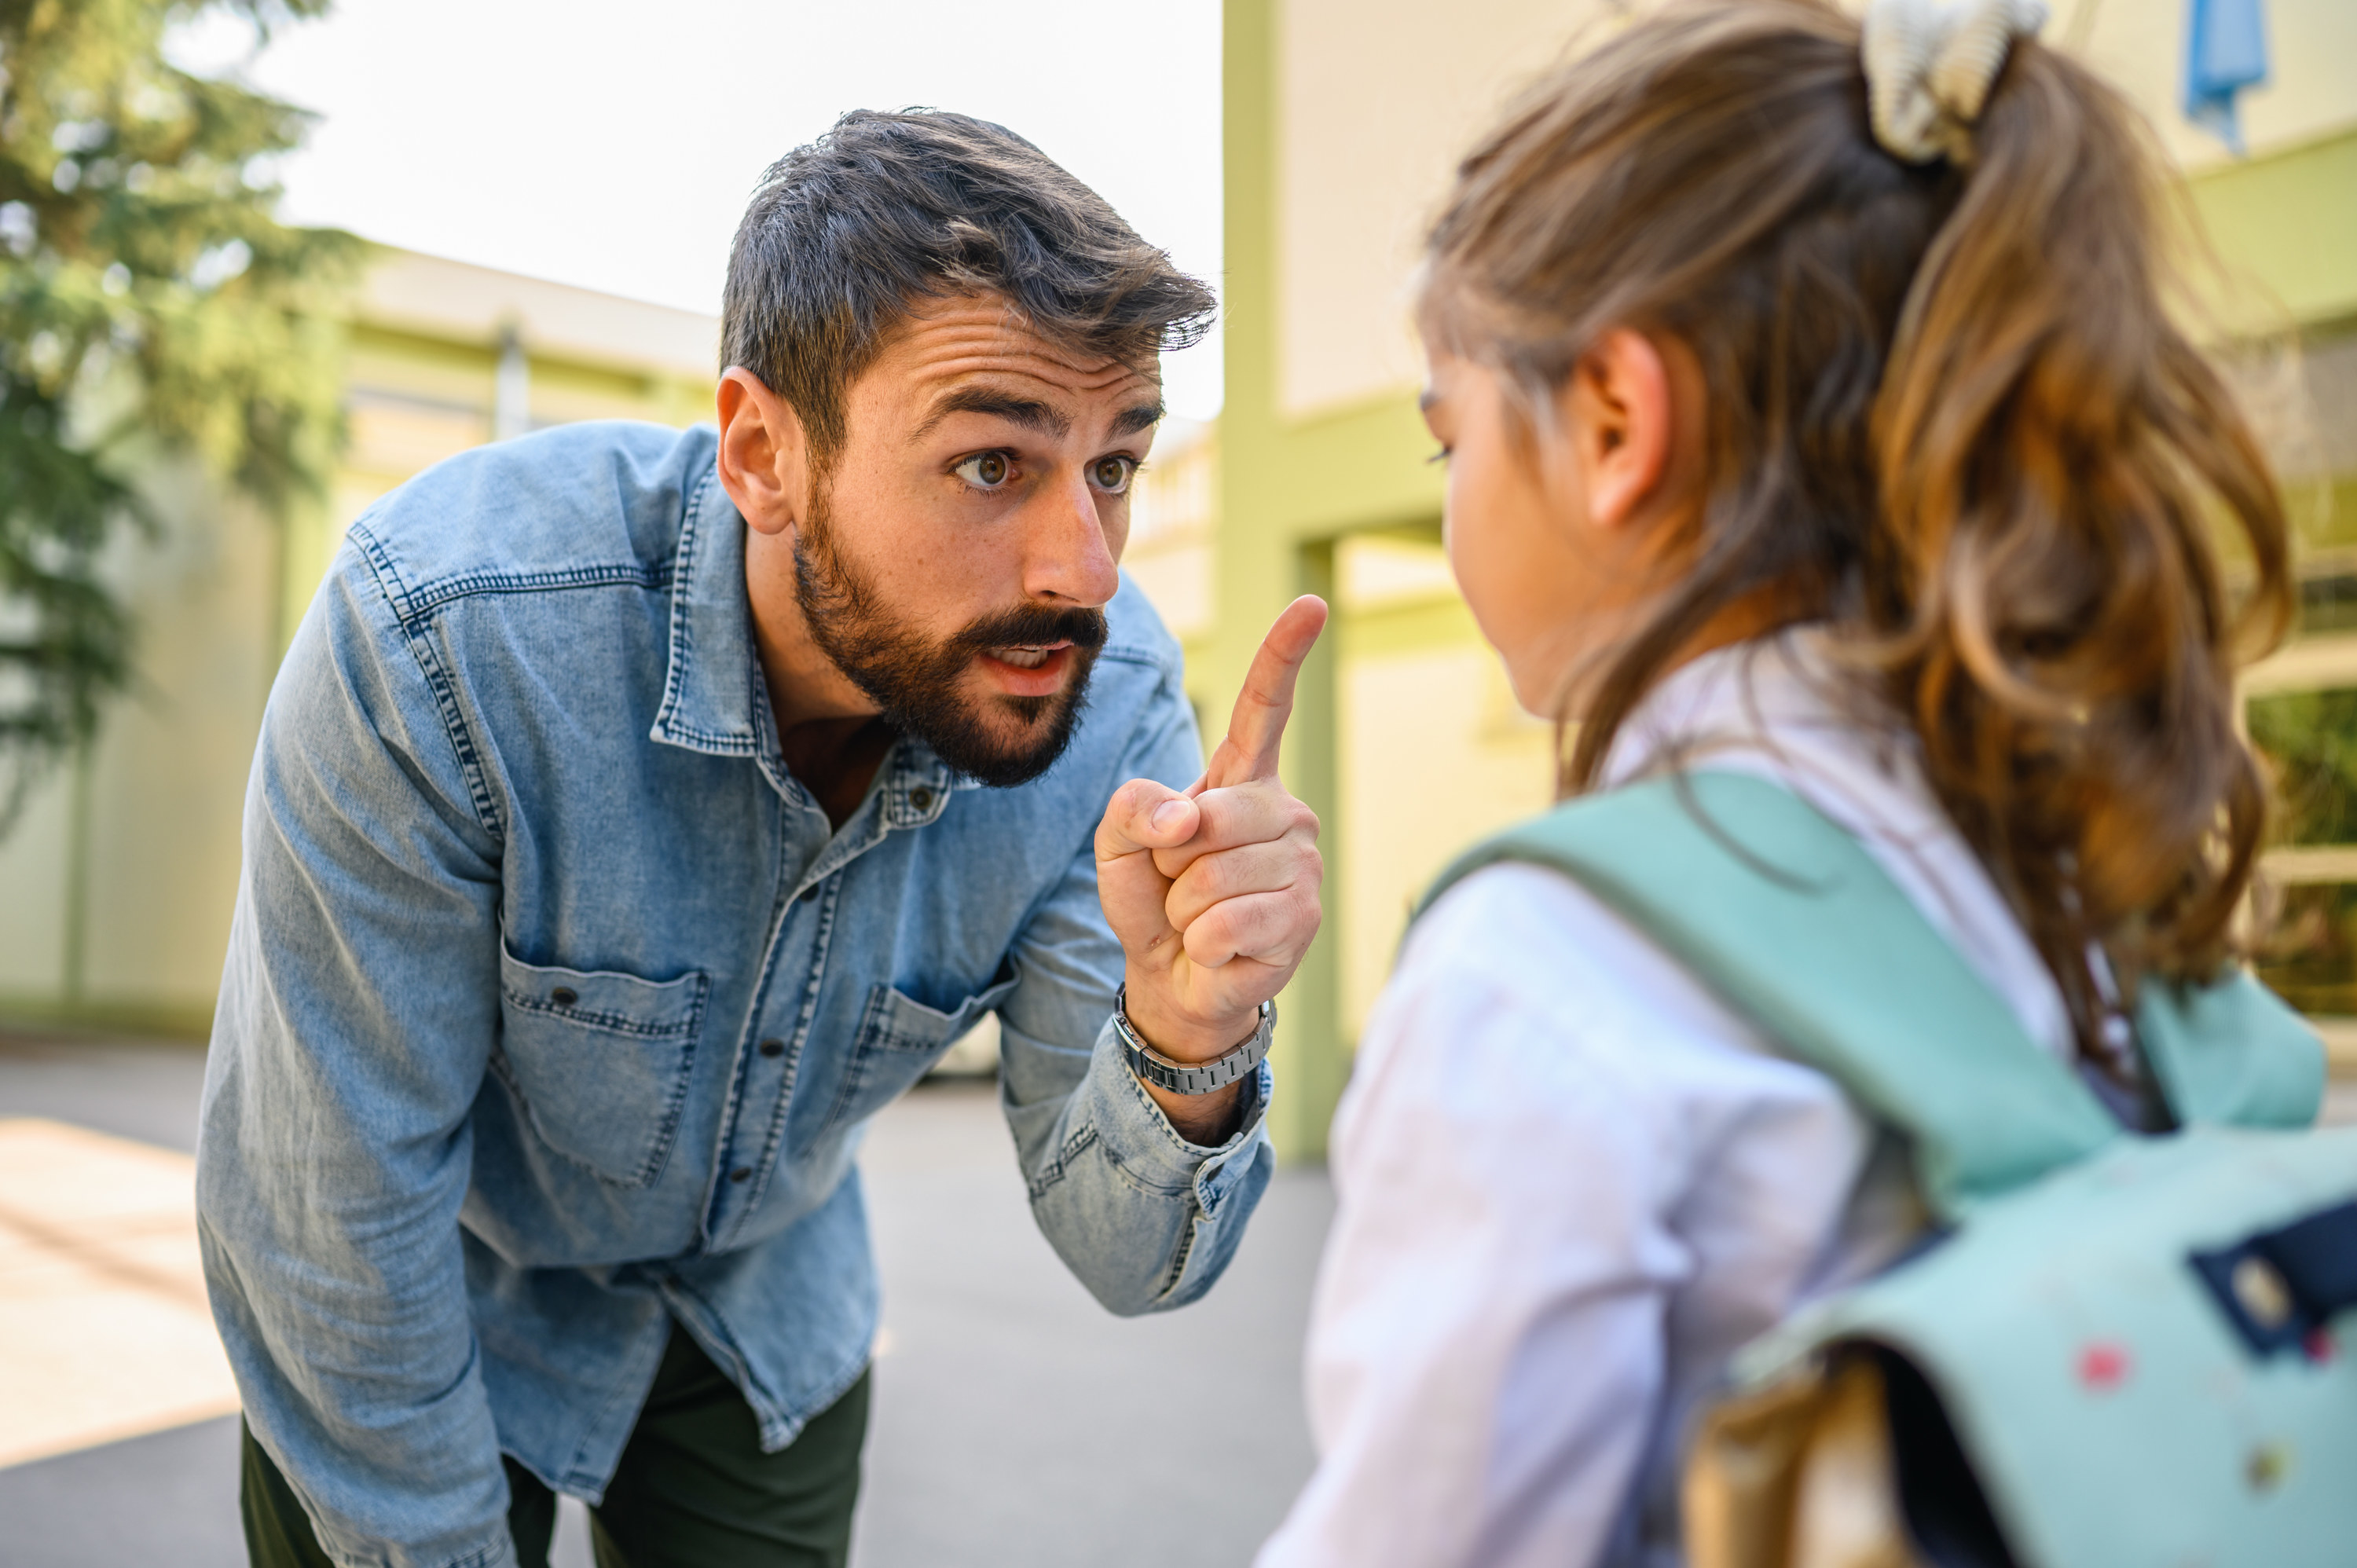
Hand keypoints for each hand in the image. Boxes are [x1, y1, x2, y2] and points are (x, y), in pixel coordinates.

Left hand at [1096, 597, 1327, 1134]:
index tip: (1310, 603)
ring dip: (1185, 908)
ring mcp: (1300, 863)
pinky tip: (1219, 948)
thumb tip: (1187, 819)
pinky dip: (1203, 943)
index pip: (1263, 709)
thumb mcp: (1117, 840)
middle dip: (1171, 861)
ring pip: (1215, 877)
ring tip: (1198, 918)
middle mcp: (1282, 811)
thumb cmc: (1151, 897)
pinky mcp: (1304, 917)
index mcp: (1240, 779)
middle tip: (1179, 884)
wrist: (1172, 976)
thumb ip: (1134, 806)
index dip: (1283, 656)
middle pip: (1211, 819)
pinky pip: (1228, 923)